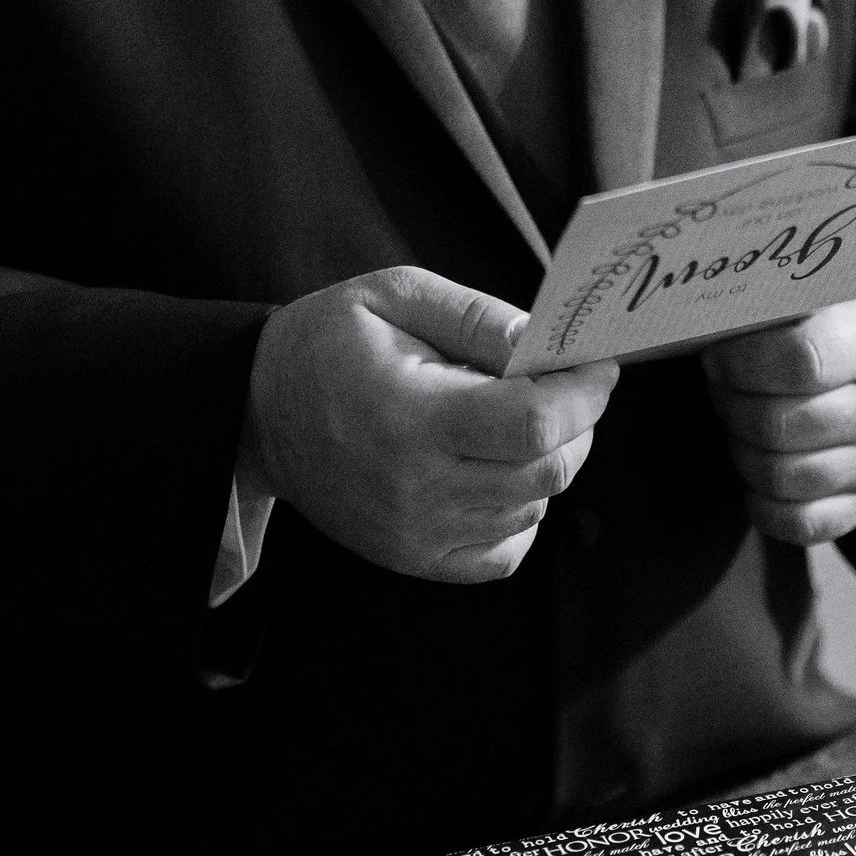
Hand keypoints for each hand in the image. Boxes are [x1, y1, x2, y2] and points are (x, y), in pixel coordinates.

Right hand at [239, 266, 617, 582]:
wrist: (256, 415)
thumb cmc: (328, 344)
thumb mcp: (391, 296)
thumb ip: (474, 316)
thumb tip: (545, 341)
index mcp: (412, 418)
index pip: (534, 423)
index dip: (584, 395)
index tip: (598, 366)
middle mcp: (417, 488)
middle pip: (549, 470)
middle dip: (580, 425)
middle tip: (567, 387)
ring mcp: (417, 533)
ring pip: (535, 507)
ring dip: (548, 462)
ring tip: (513, 420)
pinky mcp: (417, 559)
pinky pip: (508, 549)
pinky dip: (521, 509)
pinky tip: (493, 468)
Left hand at [702, 296, 855, 545]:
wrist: (847, 367)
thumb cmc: (797, 327)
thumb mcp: (790, 298)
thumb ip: (761, 301)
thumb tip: (706, 310)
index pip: (802, 361)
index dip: (743, 365)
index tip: (716, 358)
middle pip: (781, 426)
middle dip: (732, 410)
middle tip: (724, 391)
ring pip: (785, 477)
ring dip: (743, 453)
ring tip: (740, 427)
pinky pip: (802, 524)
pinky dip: (763, 507)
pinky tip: (753, 481)